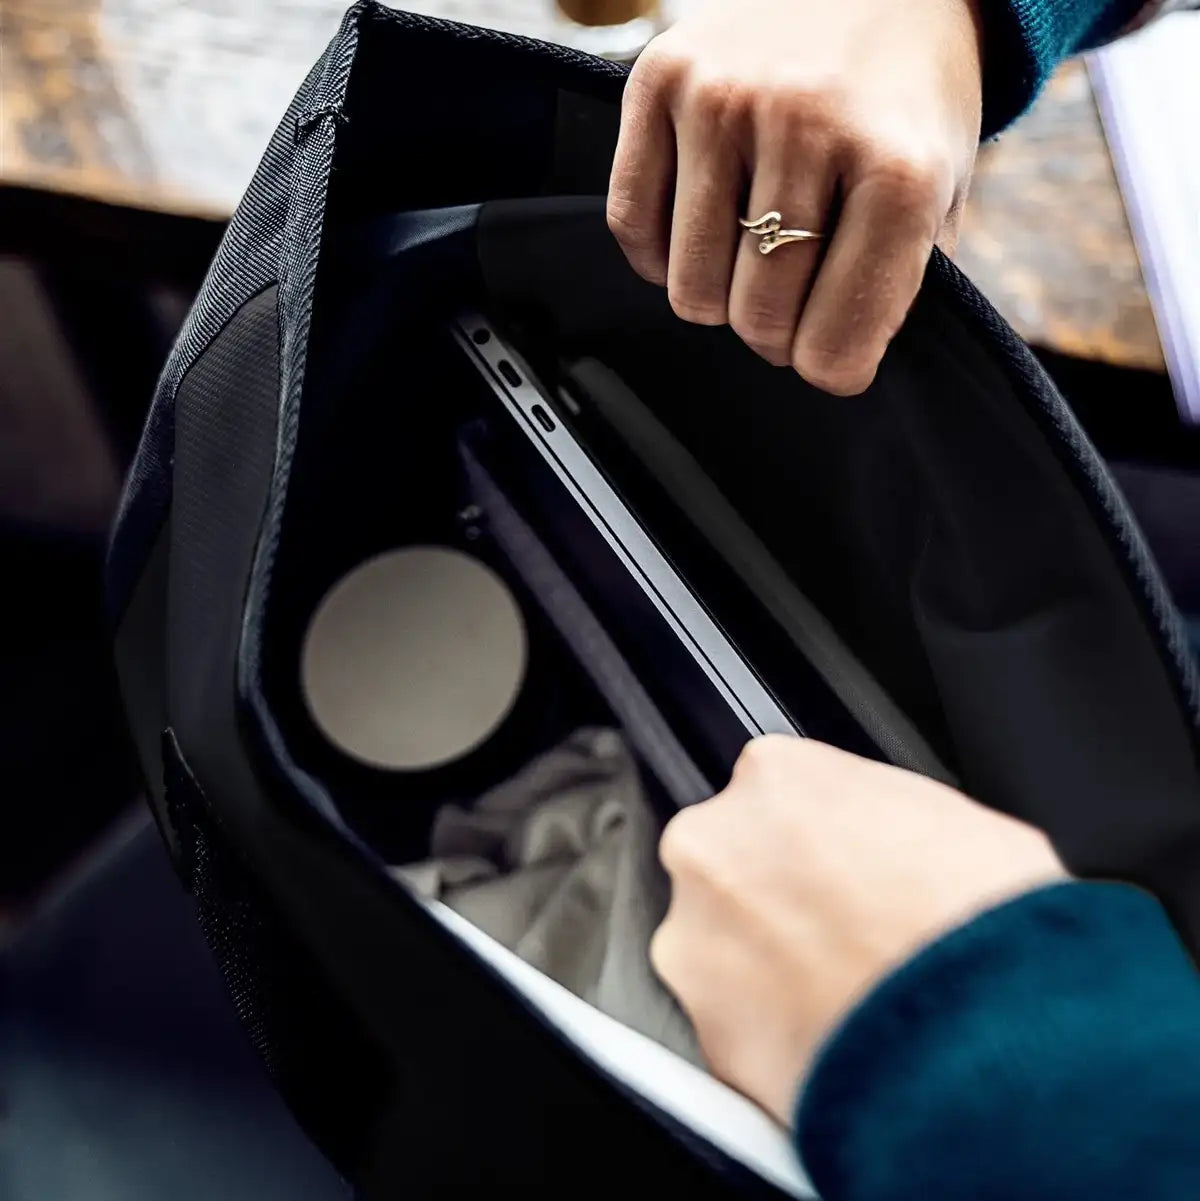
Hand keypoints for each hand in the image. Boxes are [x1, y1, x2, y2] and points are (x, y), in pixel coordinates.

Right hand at [608, 0, 983, 394]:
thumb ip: (895, 286)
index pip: (835, 347)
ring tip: (750, 253)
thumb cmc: (909, 102)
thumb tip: (828, 364)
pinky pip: (632, 227)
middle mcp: (806, 126)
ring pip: (689, 288)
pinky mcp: (659, 78)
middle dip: (774, 332)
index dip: (833, 367)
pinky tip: (701, 226)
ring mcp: (724, 98)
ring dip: (719, 294)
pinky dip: (662, 253)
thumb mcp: (942, 194)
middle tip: (792, 295)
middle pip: (754, 321)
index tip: (834, 349)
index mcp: (898, 170)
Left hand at [651, 736, 1065, 1124]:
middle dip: (773, 896)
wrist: (977, 1035)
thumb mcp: (952, 818)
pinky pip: (728, 1023)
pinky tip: (828, 1042)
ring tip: (841, 999)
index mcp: (775, 774)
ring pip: (716, 945)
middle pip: (728, 861)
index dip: (815, 837)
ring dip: (761, 967)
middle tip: (837, 936)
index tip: (840, 867)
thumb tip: (887, 840)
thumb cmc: (980, 922)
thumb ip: (880, 813)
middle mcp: (713, 844)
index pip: (773, 790)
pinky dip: (766, 1034)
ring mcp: (695, 935)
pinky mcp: (700, 1024)